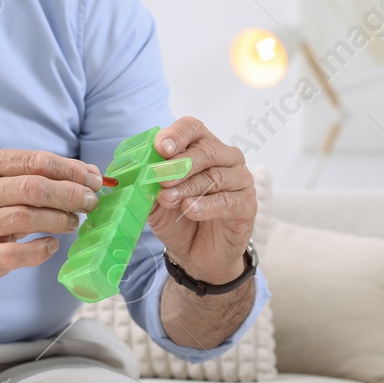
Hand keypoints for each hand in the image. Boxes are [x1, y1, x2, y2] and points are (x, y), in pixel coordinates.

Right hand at [0, 150, 102, 290]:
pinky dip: (41, 249)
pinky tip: (52, 244)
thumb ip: (47, 176)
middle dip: (69, 195)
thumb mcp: (12, 182)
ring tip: (73, 222)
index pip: (37, 162)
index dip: (71, 170)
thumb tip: (92, 174)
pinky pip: (17, 253)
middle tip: (90, 202)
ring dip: (59, 220)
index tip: (94, 180)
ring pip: (26, 218)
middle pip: (33, 188)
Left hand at [148, 118, 254, 284]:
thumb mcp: (155, 199)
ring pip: (215, 176)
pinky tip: (190, 210)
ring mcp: (239, 180)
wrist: (195, 254)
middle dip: (179, 164)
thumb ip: (148, 183)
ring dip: (188, 187)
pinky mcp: (246, 205)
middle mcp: (225, 158)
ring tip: (168, 199)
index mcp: (201, 147)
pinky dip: (206, 205)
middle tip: (160, 178)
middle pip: (205, 150)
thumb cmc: (177, 218)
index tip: (161, 148)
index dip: (177, 135)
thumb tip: (137, 171)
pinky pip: (227, 201)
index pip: (192, 128)